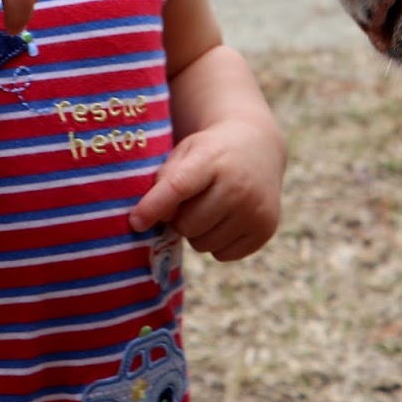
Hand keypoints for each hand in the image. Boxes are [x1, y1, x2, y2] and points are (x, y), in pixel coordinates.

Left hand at [129, 119, 282, 260]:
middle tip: (190, 202)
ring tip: (210, 207)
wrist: (258, 146)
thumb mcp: (186, 151)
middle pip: (187, 224)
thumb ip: (164, 180)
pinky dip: (217, 242)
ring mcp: (255, 208)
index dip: (154, 206)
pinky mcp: (266, 229)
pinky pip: (222, 255)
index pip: (178, 187)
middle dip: (180, 219)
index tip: (135, 222)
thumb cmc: (210, 152)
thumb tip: (147, 221)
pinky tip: (226, 218)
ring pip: (203, 244)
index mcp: (212, 157)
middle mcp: (238, 184)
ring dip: (198, 232)